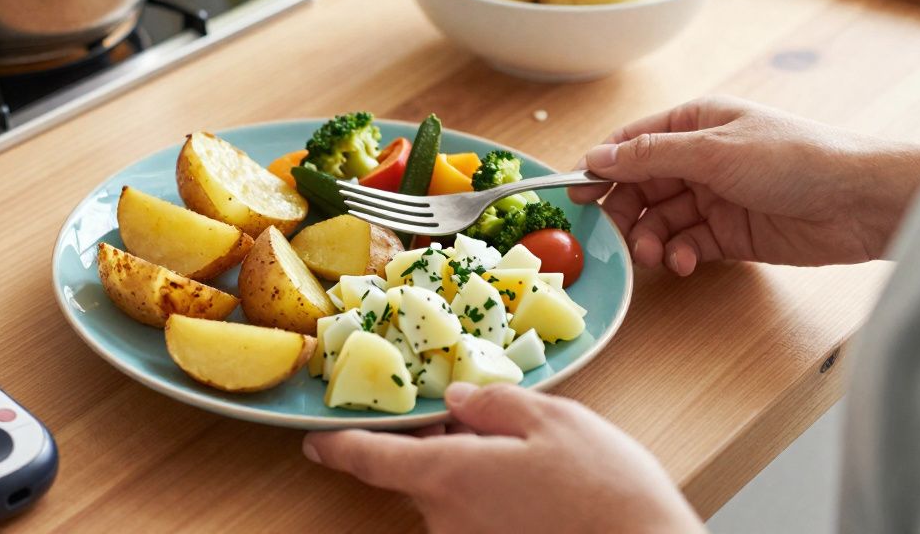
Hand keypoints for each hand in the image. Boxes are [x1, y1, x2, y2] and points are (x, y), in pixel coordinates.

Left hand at [303, 383, 702, 533]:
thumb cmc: (605, 489)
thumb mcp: (552, 420)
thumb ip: (492, 404)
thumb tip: (457, 400)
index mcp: (448, 477)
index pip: (370, 460)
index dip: (338, 446)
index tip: (314, 441)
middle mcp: (448, 520)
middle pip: (419, 473)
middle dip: (438, 441)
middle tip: (473, 415)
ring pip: (452, 495)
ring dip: (470, 467)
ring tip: (523, 449)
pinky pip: (478, 517)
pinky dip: (491, 493)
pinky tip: (535, 481)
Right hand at [568, 96, 919, 274]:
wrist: (859, 201)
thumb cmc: (795, 157)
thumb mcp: (714, 150)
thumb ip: (650, 155)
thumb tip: (596, 156)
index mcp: (694, 124)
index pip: (630, 143)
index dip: (600, 168)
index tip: (574, 197)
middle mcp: (700, 158)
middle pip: (639, 186)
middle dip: (625, 212)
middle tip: (616, 236)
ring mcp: (714, 197)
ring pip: (659, 219)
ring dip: (650, 238)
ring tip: (654, 254)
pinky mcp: (729, 233)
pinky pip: (685, 244)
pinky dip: (677, 255)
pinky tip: (682, 262)